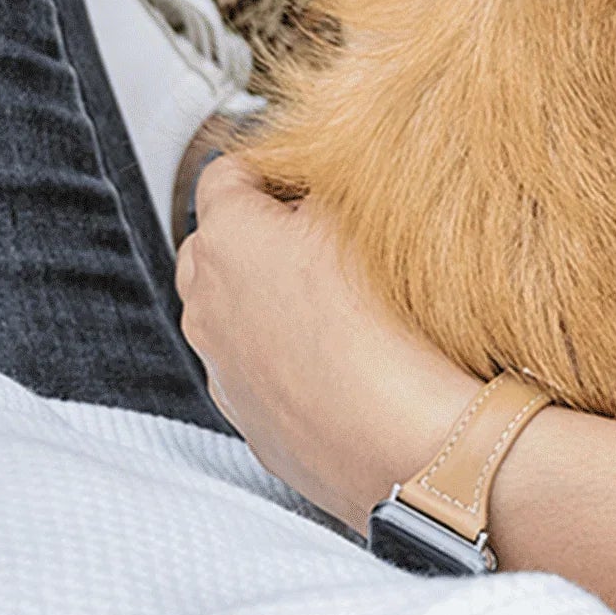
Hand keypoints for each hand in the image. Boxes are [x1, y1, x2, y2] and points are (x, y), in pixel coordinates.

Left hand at [177, 155, 480, 528]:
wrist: (409, 447)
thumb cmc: (390, 330)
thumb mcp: (368, 217)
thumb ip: (326, 184)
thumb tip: (316, 180)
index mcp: (227, 241)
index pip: (228, 173)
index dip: (275, 166)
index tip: (311, 175)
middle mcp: (206, 305)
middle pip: (215, 242)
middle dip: (259, 230)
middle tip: (322, 232)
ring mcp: (222, 369)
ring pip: (231, 309)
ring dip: (268, 294)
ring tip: (338, 298)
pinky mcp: (248, 419)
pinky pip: (254, 366)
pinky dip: (284, 352)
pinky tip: (341, 355)